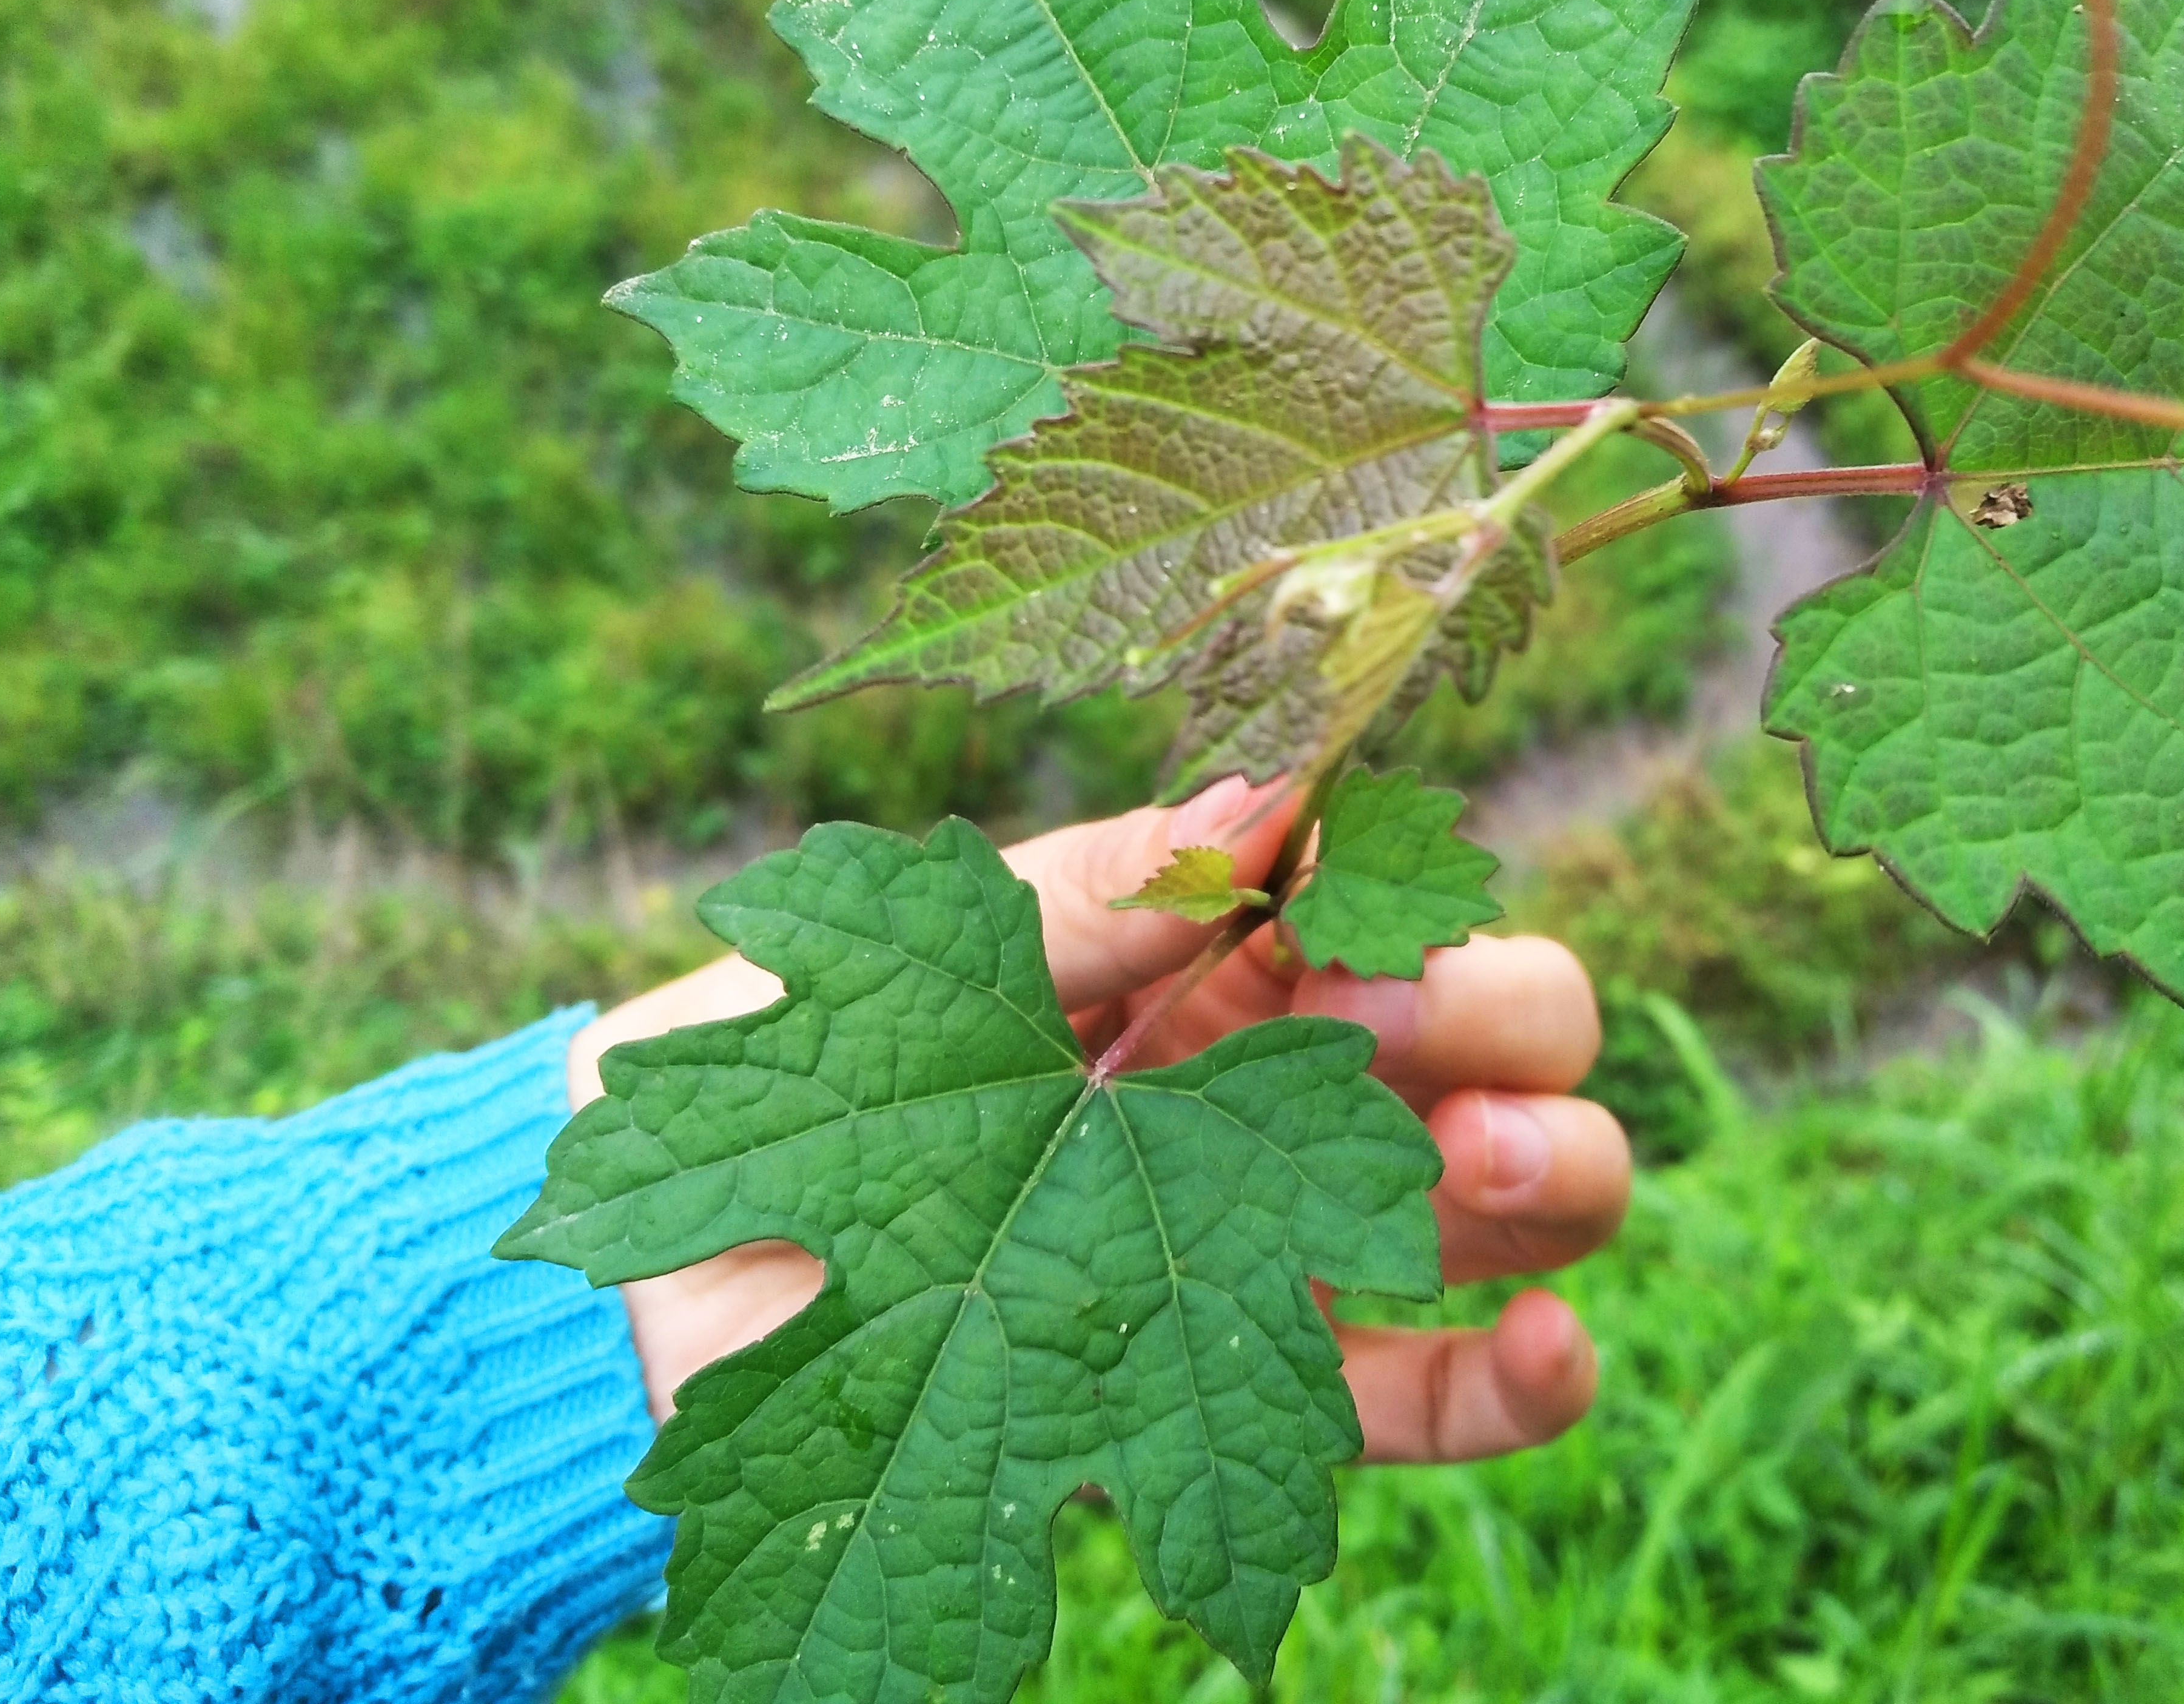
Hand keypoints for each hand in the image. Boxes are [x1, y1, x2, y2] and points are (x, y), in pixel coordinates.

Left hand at [568, 777, 1630, 1461]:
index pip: (1389, 914)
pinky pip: (1418, 1398)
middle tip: (1419, 1047)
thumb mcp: (921, 950)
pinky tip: (1554, 1342)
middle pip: (1480, 1049)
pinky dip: (1516, 1378)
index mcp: (1201, 966)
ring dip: (1544, 1176)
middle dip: (1507, 1031)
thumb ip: (1106, 885)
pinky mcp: (1239, 1398)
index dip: (1417, 911)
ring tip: (1490, 1170)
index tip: (1364, 935)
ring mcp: (1262, 1246)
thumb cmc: (757, 1072)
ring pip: (1487, 1209)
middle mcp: (1257, 1096)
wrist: (629, 1296)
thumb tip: (1283, 785)